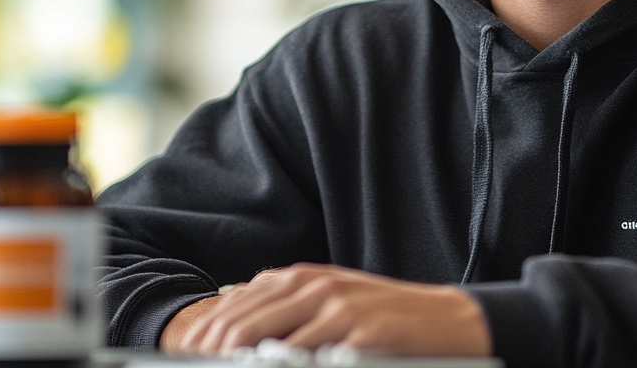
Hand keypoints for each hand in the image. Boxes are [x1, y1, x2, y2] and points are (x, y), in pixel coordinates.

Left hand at [170, 263, 490, 356]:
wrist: (447, 319)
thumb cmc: (385, 314)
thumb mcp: (332, 296)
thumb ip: (286, 301)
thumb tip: (234, 307)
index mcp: (300, 277)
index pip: (233, 306)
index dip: (203, 339)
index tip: (189, 359)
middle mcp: (312, 286)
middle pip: (239, 325)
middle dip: (213, 355)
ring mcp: (336, 308)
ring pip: (267, 344)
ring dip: (244, 364)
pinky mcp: (359, 333)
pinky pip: (310, 358)